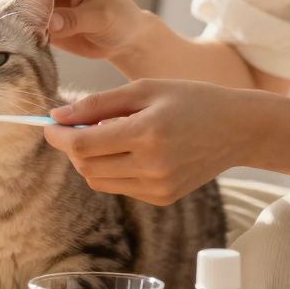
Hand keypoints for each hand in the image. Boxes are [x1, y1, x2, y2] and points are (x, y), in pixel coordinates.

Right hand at [0, 0, 147, 59]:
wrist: (122, 37)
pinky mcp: (33, 12)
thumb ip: (74, 19)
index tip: (35, 26)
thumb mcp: (100, 18)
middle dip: (14, 10)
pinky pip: (11, 17)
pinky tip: (17, 42)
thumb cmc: (118, 19)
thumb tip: (48, 23)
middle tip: (23, 36)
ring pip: (6, 1)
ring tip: (19, 39)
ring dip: (8, 19)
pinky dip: (9, 28)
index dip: (29, 0)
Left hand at [43, 79, 265, 205]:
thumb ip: (97, 104)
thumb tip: (57, 117)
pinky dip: (112, 169)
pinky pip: (118, 187)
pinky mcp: (162, 198)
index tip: (49, 124)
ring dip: (90, 159)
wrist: (240, 129)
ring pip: (97, 180)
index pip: (82, 144)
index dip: (57, 136)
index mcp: (146, 134)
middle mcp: (151, 166)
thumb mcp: (144, 90)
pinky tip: (131, 150)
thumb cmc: (191, 99)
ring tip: (109, 135)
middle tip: (79, 125)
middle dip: (72, 146)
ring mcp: (158, 187)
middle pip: (85, 165)